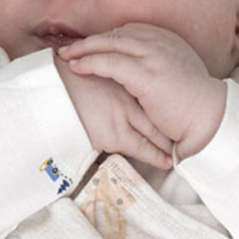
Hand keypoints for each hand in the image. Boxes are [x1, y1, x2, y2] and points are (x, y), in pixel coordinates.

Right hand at [53, 58, 173, 168]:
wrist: (46, 91)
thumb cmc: (59, 82)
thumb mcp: (85, 75)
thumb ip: (103, 84)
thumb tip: (108, 92)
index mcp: (120, 79)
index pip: (150, 91)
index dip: (166, 102)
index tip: (181, 111)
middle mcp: (126, 96)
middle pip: (159, 111)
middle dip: (176, 123)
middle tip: (193, 133)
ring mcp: (123, 116)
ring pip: (155, 131)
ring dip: (170, 142)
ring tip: (184, 152)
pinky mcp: (115, 135)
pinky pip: (142, 149)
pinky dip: (157, 156)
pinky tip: (168, 163)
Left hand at [59, 25, 226, 158]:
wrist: (209, 118)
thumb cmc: (192, 105)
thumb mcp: (176, 74)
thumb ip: (159, 65)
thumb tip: (140, 73)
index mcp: (168, 40)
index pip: (129, 31)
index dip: (107, 39)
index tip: (91, 47)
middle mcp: (160, 41)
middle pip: (116, 33)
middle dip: (90, 41)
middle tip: (70, 49)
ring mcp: (152, 54)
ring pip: (109, 44)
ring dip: (84, 49)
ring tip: (67, 57)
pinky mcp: (144, 73)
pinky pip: (109, 62)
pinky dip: (90, 63)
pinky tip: (77, 68)